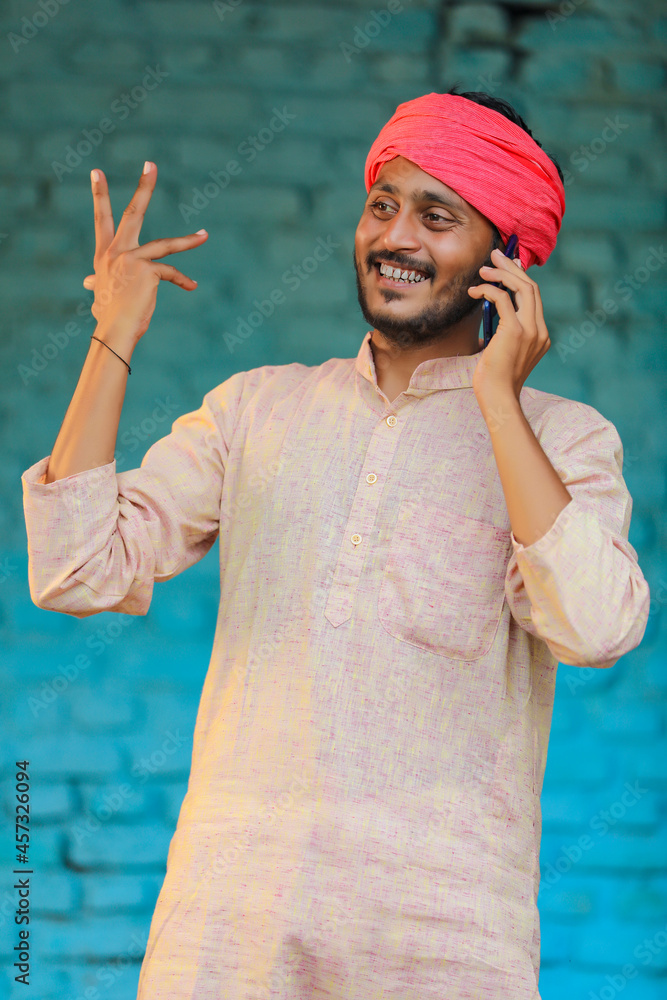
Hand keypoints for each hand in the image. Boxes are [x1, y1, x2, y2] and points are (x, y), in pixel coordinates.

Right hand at [82, 162, 207, 342]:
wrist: (113, 331)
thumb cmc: (109, 316)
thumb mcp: (101, 294)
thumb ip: (98, 282)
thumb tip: (88, 282)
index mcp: (104, 255)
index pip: (102, 219)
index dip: (100, 194)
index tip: (97, 172)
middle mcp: (116, 252)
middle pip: (132, 213)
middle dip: (144, 187)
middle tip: (151, 164)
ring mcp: (132, 259)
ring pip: (165, 245)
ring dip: (189, 241)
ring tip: (204, 235)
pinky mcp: (148, 271)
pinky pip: (172, 273)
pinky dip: (183, 281)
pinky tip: (192, 286)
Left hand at [467, 247, 549, 403]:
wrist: (498, 398)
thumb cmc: (494, 381)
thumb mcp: (502, 352)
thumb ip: (503, 332)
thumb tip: (491, 308)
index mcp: (540, 336)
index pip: (534, 298)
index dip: (521, 278)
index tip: (508, 266)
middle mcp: (540, 330)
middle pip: (531, 288)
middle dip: (512, 268)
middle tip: (496, 255)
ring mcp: (531, 330)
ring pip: (522, 288)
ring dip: (501, 274)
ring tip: (484, 268)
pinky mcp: (515, 331)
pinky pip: (502, 298)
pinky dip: (488, 290)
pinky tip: (474, 292)